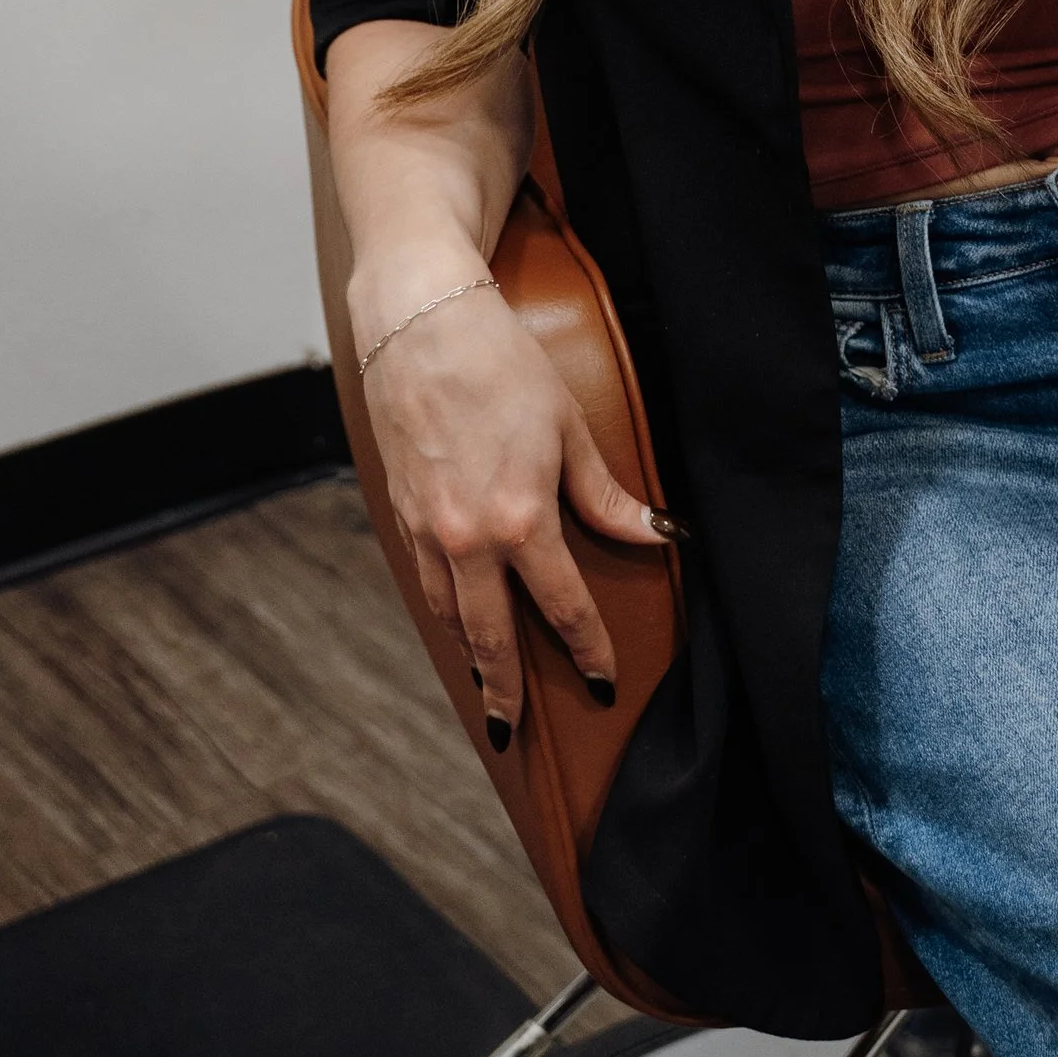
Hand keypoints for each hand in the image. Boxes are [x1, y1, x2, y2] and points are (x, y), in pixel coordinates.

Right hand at [355, 271, 662, 733]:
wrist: (421, 325)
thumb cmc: (502, 367)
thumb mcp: (568, 428)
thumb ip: (606, 495)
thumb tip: (656, 534)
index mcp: (519, 521)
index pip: (562, 606)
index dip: (587, 648)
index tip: (603, 679)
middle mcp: (467, 539)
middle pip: (491, 637)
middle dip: (507, 689)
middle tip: (517, 730)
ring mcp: (427, 531)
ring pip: (449, 616)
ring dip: (469, 656)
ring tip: (486, 686)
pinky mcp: (401, 514)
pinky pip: (425, 582)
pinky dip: (442, 612)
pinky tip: (455, 620)